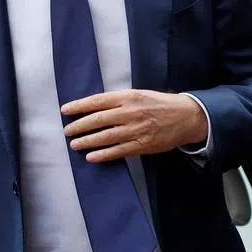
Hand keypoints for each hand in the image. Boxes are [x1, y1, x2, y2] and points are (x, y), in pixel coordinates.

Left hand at [61, 90, 207, 162]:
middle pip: (98, 120)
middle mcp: (131, 112)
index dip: (79, 106)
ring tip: (75, 144)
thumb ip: (119, 101)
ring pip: (106, 137)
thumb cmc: (159, 104)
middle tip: (67, 131)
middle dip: (79, 126)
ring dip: (87, 141)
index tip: (65, 110)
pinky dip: (103, 154)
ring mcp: (137, 130)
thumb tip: (94, 107)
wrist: (186, 116)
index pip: (98, 101)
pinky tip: (91, 156)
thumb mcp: (139, 94)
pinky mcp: (143, 145)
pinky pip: (119, 151)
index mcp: (128, 97)